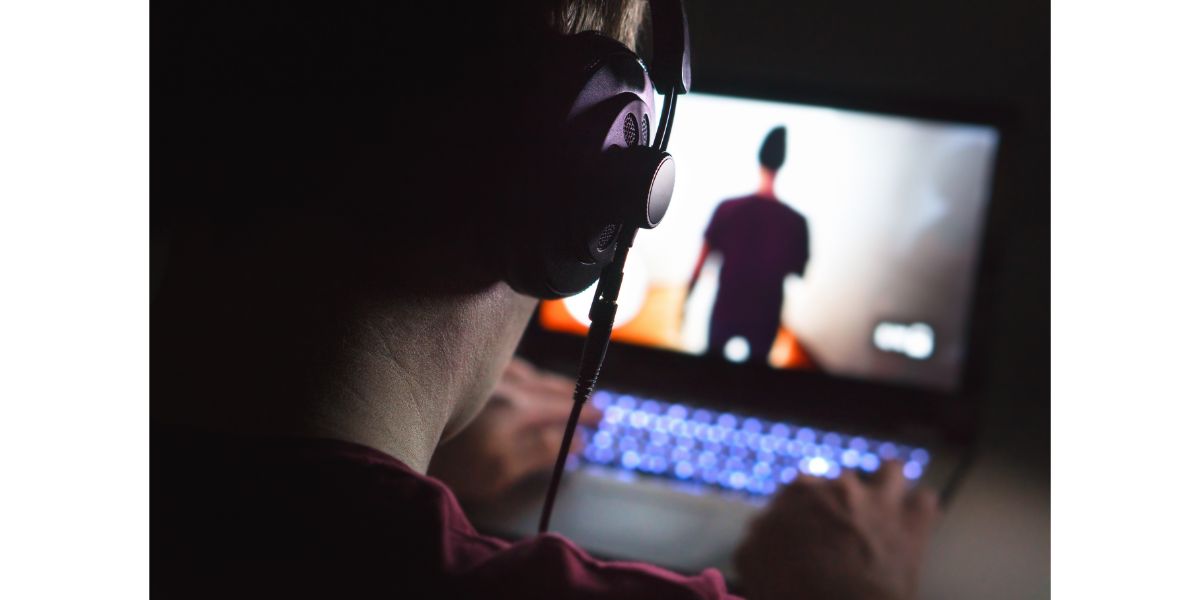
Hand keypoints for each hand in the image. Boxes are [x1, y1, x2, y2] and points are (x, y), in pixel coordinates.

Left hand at [428, 358, 600, 503]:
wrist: (388, 426)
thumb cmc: (443, 459)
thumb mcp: (496, 471)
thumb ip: (538, 454)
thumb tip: (572, 442)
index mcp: (516, 411)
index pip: (558, 420)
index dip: (576, 429)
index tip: (591, 435)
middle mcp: (503, 386)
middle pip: (548, 392)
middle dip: (574, 401)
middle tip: (597, 408)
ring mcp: (482, 374)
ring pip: (529, 373)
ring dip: (552, 383)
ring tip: (566, 389)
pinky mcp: (462, 366)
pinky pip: (506, 363)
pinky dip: (524, 370)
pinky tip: (524, 374)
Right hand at [733, 462, 938, 599]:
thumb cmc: (794, 593)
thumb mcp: (753, 563)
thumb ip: (757, 537)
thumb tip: (763, 528)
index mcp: (797, 493)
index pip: (799, 492)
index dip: (806, 513)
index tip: (809, 533)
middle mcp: (839, 486)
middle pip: (844, 482)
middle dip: (845, 501)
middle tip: (844, 533)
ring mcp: (879, 499)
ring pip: (891, 471)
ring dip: (888, 486)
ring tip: (887, 506)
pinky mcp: (914, 522)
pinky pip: (926, 501)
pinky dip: (919, 513)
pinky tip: (914, 526)